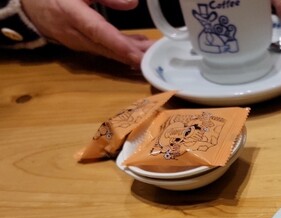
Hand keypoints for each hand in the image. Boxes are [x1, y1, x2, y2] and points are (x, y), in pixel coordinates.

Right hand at [20, 0, 152, 67]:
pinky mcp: (81, 46)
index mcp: (71, 14)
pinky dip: (122, 51)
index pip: (99, 32)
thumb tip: (133, 3)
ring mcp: (77, 43)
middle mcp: (74, 34)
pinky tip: (139, 50)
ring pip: (108, 52)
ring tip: (154, 53)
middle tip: (157, 55)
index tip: (138, 54)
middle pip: (108, 48)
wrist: (28, 6)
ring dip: (131, 55)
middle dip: (134, 55)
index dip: (119, 44)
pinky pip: (104, 51)